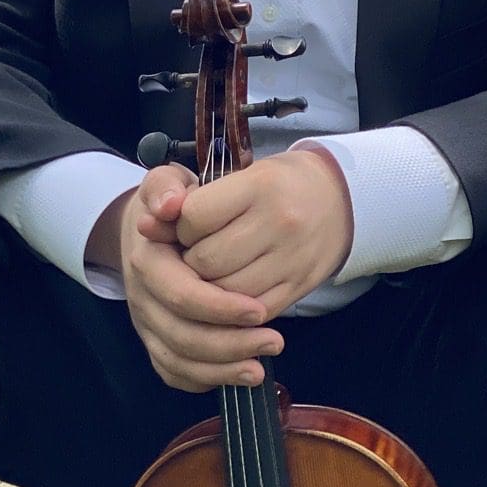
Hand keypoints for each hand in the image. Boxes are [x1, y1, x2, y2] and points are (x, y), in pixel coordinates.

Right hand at [120, 164, 285, 393]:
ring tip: (262, 368)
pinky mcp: (156, 342)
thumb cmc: (171, 206)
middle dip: (229, 344)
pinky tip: (238, 376)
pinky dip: (205, 380)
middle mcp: (143, 299)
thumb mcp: (166, 183)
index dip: (219, 307)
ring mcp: (147, 325)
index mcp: (147, 262)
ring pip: (178, 361)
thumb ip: (166, 187)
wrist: (148, 229)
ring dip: (222, 369)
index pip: (181, 294)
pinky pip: (174, 373)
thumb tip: (171, 204)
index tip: (260, 308)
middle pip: (181, 335)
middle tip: (276, 341)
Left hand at [137, 147, 352, 322]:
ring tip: (212, 272)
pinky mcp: (299, 287)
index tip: (188, 225)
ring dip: (208, 289)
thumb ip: (182, 197)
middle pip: (207, 260)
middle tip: (196, 252)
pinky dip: (232, 309)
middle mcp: (280, 222)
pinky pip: (252, 312)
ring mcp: (292, 258)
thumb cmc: (277, 185)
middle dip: (190, 262)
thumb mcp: (234, 174)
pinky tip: (230, 292)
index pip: (194, 218)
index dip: (180, 226)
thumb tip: (145, 225)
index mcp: (260, 185)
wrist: (341, 200)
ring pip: (226, 293)